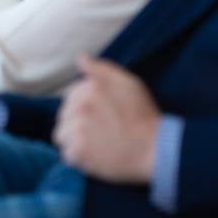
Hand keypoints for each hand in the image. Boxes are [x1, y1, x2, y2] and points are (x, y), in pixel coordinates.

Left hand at [53, 56, 160, 184]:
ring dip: (74, 140)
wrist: (155, 148)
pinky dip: (78, 158)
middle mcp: (79, 106)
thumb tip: (80, 59)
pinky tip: (95, 155)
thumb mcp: (128, 83)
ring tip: (95, 144)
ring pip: (62, 135)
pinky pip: (67, 155)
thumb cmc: (143, 115)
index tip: (99, 115)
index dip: (83, 107)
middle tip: (99, 131)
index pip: (69, 97)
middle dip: (76, 122)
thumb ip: (102, 69)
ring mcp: (77, 130)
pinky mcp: (79, 152)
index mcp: (89, 88)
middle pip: (63, 116)